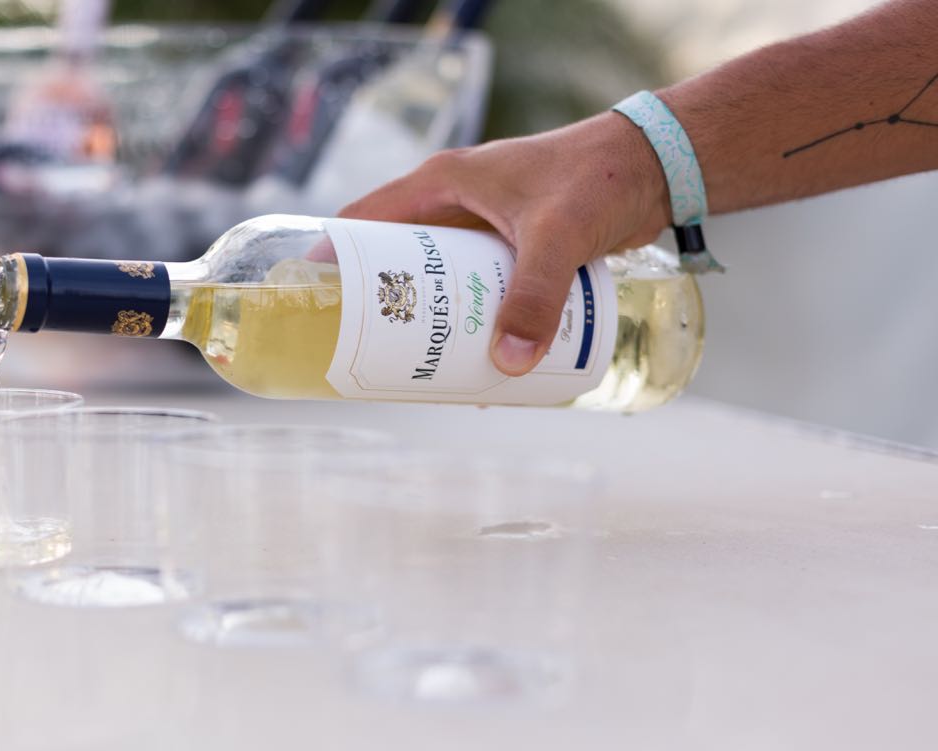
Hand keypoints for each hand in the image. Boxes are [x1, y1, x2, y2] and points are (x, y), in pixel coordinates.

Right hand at [339, 112, 671, 375]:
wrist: (658, 165)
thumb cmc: (599, 178)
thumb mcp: (557, 237)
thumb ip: (535, 296)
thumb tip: (509, 363)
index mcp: (445, 183)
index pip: (367, 218)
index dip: (335, 255)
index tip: (312, 298)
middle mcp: (457, 203)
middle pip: (400, 258)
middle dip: (387, 303)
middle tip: (369, 351)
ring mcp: (486, 227)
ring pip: (441, 279)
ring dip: (433, 318)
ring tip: (421, 367)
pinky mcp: (515, 248)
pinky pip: (479, 289)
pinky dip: (474, 320)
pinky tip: (480, 359)